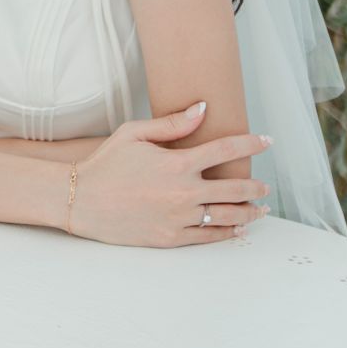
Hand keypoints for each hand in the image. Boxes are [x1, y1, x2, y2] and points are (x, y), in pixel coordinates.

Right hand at [63, 101, 271, 247]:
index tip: (267, 141)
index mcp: (177, 163)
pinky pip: (209, 236)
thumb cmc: (104, 165)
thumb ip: (171, 124)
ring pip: (228, 215)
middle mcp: (183, 192)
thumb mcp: (132, 134)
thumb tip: (202, 109)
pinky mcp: (171, 238)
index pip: (227, 150)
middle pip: (236, 188)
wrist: (79, 200)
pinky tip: (238, 228)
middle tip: (264, 186)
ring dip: (250, 212)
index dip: (252, 144)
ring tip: (260, 209)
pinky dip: (228, 232)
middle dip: (256, 186)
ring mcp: (179, 217)